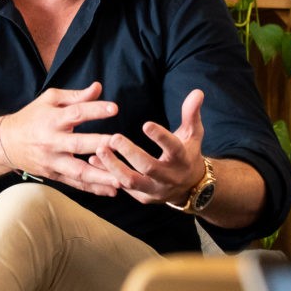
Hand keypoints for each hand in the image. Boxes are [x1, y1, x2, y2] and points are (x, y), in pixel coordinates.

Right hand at [0, 82, 120, 195]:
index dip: (95, 110)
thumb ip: (76, 96)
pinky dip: (94, 188)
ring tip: (121, 179)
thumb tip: (99, 87)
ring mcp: (52, 161)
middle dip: (100, 145)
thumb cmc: (32, 117)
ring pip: (78, 171)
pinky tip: (112, 190)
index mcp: (52, 119)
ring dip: (100, 176)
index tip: (114, 108)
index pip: (75, 113)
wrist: (6, 142)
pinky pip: (75, 183)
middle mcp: (52, 142)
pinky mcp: (53, 175)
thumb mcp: (50, 100)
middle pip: (78, 144)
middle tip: (121, 145)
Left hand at [89, 88, 206, 205]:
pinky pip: (124, 188)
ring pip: (132, 182)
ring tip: (98, 150)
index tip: (145, 124)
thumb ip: (191, 113)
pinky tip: (94, 161)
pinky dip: (108, 175)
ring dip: (114, 167)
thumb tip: (197, 92)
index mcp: (182, 159)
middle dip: (130, 153)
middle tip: (114, 138)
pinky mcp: (144, 198)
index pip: (173, 148)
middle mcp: (170, 177)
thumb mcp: (193, 134)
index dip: (160, 137)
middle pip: (149, 167)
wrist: (191, 186)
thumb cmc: (187, 152)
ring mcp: (156, 190)